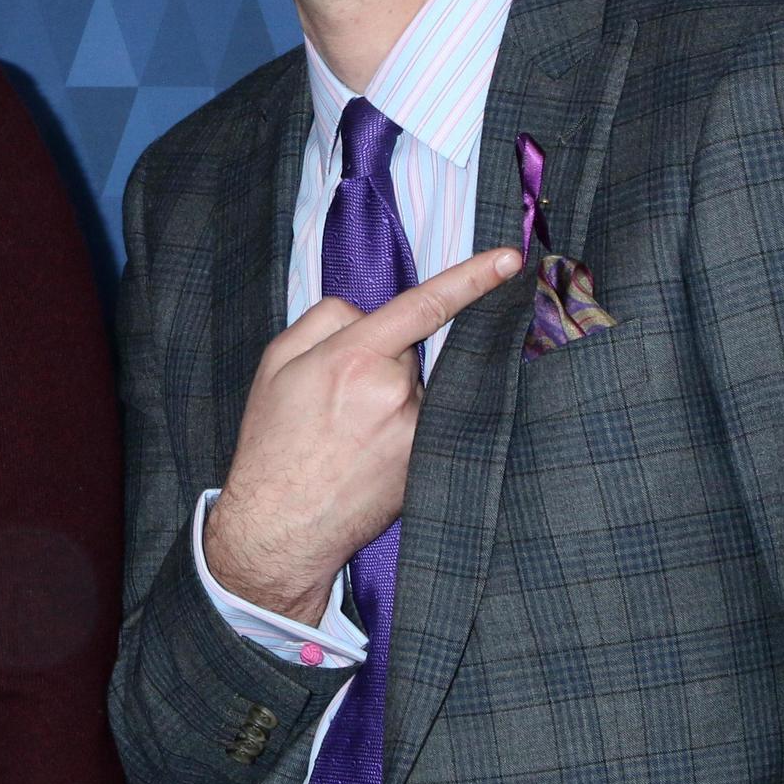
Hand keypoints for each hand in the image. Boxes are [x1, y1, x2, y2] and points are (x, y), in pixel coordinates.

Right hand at [203, 248, 523, 624]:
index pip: (423, 305)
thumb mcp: (276, 364)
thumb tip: (369, 312)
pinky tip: (369, 455)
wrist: (282, 525)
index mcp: (353, 358)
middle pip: (409, 348)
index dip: (471, 278)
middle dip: (382, 359)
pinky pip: (427, 424)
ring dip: (394, 398)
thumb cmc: (274, 443)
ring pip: (419, 389)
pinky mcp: (428, 464)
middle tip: (340, 399)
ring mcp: (417, 432)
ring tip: (351, 435)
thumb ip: (323, 320)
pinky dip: (403, 430)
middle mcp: (393, 392)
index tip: (510, 259)